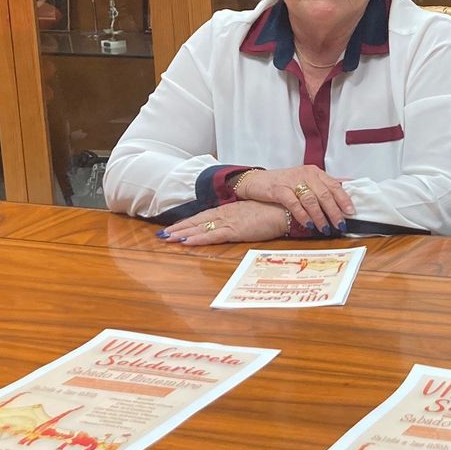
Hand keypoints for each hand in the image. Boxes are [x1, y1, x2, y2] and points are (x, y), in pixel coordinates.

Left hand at [159, 200, 291, 246]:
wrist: (288, 208)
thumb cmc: (275, 210)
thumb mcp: (256, 214)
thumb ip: (245, 219)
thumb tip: (241, 224)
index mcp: (231, 210)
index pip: (204, 217)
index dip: (188, 223)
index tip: (174, 227)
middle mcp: (226, 214)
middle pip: (197, 221)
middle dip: (179, 228)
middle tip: (162, 234)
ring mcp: (230, 221)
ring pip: (200, 228)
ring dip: (182, 233)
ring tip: (167, 238)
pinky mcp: (236, 230)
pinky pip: (213, 235)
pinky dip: (198, 239)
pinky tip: (186, 241)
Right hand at [232, 165, 352, 233]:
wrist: (256, 181)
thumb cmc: (283, 183)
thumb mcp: (304, 182)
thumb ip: (321, 188)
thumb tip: (343, 195)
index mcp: (314, 172)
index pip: (334, 185)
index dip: (344, 199)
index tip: (351, 212)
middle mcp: (305, 174)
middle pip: (325, 194)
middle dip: (335, 211)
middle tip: (341, 224)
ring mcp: (292, 181)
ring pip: (311, 200)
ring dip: (320, 216)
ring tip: (326, 228)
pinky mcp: (279, 189)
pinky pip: (294, 204)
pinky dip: (303, 215)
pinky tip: (309, 224)